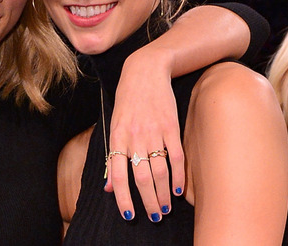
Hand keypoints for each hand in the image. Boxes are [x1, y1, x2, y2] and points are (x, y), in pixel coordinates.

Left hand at [106, 50, 182, 221]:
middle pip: (142, 177)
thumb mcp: (114, 125)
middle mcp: (135, 136)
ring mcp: (154, 131)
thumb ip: (112, 157)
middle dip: (148, 201)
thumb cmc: (127, 100)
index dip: (123, 198)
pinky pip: (176, 156)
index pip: (118, 175)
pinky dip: (179, 175)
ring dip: (164, 193)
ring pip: (160, 170)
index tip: (128, 215)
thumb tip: (108, 187)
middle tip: (154, 216)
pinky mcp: (171, 126)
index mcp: (117, 136)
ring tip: (166, 208)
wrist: (145, 71)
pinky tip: (180, 189)